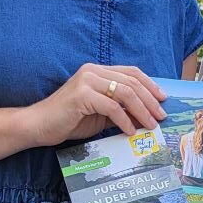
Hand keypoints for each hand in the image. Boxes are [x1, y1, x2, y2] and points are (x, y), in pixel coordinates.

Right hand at [24, 63, 165, 146]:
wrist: (39, 126)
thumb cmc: (69, 120)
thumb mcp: (101, 113)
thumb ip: (121, 110)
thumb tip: (147, 116)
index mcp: (98, 70)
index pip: (131, 73)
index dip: (150, 85)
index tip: (162, 99)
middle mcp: (93, 71)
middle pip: (132, 82)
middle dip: (150, 101)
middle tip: (161, 116)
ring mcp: (87, 81)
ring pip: (126, 93)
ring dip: (142, 111)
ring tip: (150, 125)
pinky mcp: (82, 95)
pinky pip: (112, 107)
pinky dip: (124, 120)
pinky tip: (130, 131)